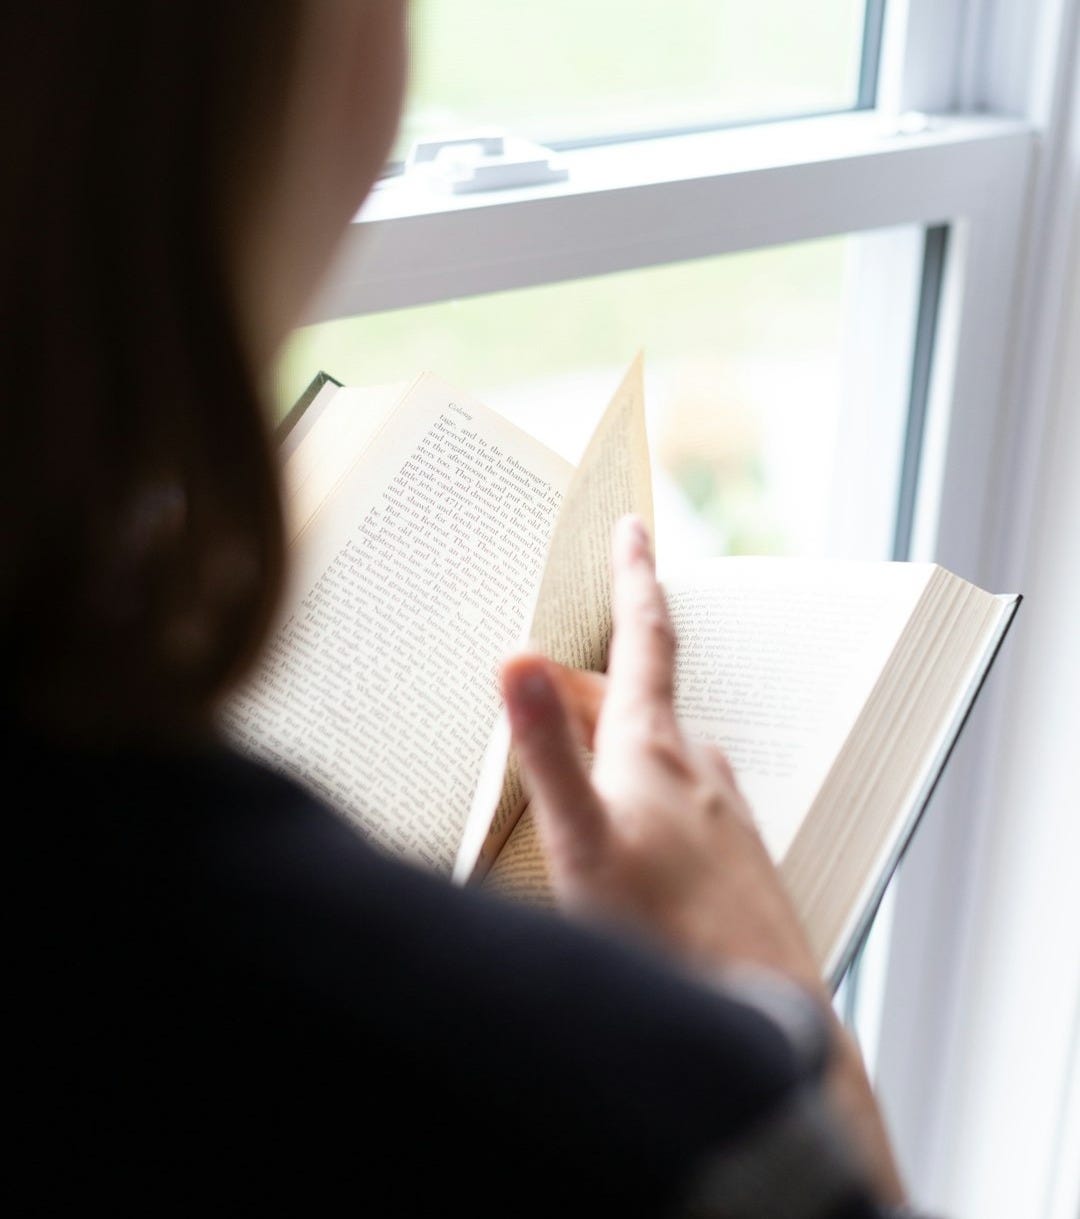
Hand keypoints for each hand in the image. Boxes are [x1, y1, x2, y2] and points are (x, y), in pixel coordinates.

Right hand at [501, 515, 824, 995]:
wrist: (763, 1011)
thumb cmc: (668, 935)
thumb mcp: (581, 842)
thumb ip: (546, 752)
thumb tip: (516, 662)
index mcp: (655, 748)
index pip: (644, 639)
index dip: (634, 577)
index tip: (632, 528)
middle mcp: (697, 765)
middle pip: (635, 700)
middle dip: (587, 684)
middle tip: (541, 686)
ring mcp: (720, 808)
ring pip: (657, 750)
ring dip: (613, 742)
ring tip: (575, 763)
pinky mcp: (732, 851)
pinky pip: (678, 795)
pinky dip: (641, 789)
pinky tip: (630, 835)